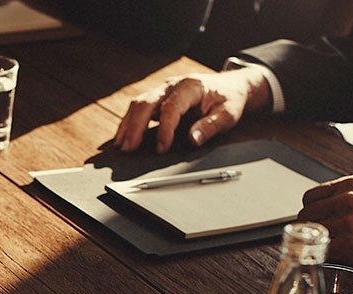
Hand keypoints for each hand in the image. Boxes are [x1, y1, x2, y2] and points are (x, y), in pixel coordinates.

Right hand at [114, 68, 270, 153]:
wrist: (231, 86)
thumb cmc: (229, 99)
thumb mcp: (228, 114)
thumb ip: (211, 126)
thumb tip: (193, 138)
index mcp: (190, 87)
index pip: (171, 108)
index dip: (164, 129)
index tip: (162, 148)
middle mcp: (173, 85)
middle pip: (146, 103)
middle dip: (135, 127)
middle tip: (129, 148)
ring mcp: (164, 90)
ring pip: (139, 104)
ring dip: (128, 125)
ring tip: (121, 145)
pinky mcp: (159, 97)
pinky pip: (140, 108)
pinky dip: (130, 122)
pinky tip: (124, 136)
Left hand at [298, 175, 352, 281]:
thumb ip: (352, 200)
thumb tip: (330, 211)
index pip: (311, 197)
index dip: (313, 213)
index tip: (318, 223)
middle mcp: (348, 198)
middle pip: (306, 216)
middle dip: (312, 230)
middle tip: (323, 242)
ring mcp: (347, 221)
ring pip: (311, 235)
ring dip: (318, 245)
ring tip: (334, 251)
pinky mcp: (349, 244)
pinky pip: (323, 252)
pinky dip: (328, 259)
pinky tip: (341, 259)